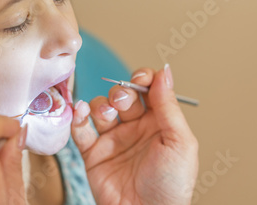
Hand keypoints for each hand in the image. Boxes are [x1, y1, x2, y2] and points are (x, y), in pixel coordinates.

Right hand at [71, 66, 198, 204]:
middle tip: (122, 103)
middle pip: (121, 95)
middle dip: (120, 93)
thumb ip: (168, 106)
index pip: (147, 89)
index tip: (139, 79)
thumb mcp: (179, 142)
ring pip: (100, 108)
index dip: (142, 78)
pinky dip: (77, 117)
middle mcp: (134, 128)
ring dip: (100, 105)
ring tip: (106, 116)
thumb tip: (164, 72)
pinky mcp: (93, 152)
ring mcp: (112, 139)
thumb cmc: (171, 184)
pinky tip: (81, 113)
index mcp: (158, 123)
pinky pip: (80, 129)